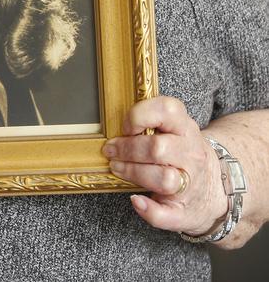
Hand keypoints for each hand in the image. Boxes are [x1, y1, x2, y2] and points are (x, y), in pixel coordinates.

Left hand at [102, 96, 226, 235]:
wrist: (214, 191)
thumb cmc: (184, 155)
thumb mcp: (176, 130)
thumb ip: (154, 121)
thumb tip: (118, 123)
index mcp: (186, 129)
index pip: (167, 111)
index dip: (139, 115)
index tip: (125, 126)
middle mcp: (192, 155)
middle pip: (157, 148)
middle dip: (127, 149)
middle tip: (111, 151)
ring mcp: (190, 185)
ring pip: (163, 178)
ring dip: (132, 173)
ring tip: (117, 168)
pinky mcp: (184, 213)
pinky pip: (166, 215)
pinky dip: (148, 210)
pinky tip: (136, 201)